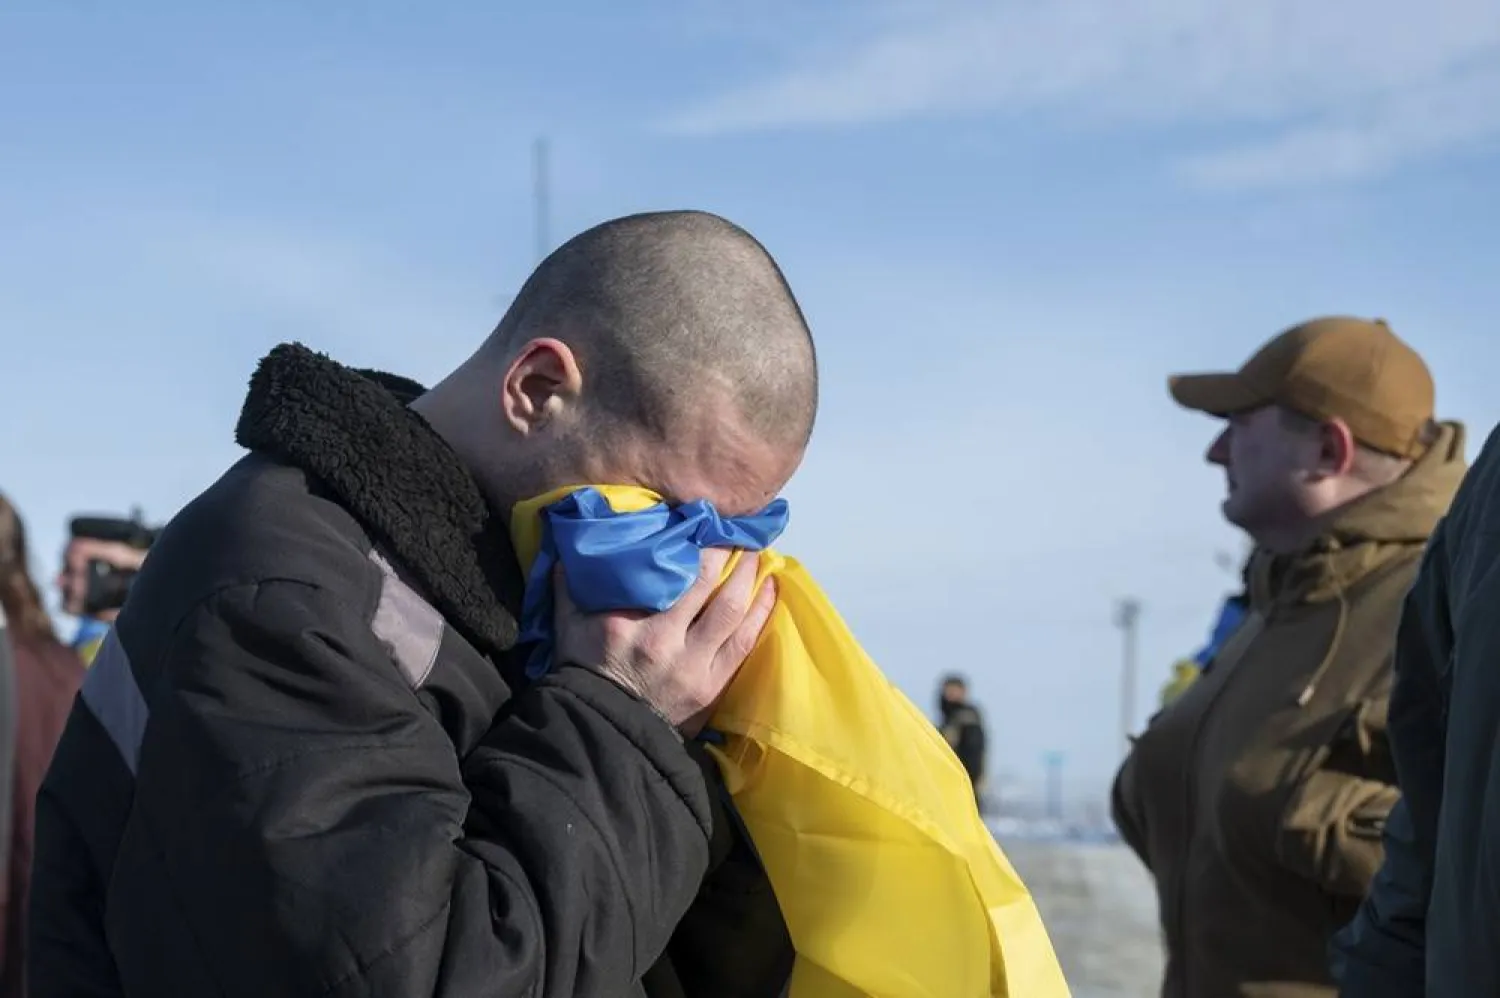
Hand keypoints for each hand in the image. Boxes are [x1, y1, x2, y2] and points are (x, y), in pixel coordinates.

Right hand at [553, 548, 776, 736]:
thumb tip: (568, 546)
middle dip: (725, 551)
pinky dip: (762, 611)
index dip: (690, 542)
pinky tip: (771, 588)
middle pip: (705, 583)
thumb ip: (570, 586)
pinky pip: (745, 642)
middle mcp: (662, 640)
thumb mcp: (569, 626)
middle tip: (737, 528)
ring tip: (758, 552)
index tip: (702, 519)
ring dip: (749, 576)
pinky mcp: (712, 685)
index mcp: (627, 623)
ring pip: (731, 609)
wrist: (604, 730)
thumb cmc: (586, 671)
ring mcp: (692, 665)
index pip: (666, 572)